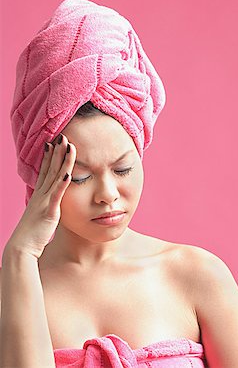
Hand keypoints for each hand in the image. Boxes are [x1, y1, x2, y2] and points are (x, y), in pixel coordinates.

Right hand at [4, 133, 75, 259]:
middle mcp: (41, 195)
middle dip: (56, 152)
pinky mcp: (49, 211)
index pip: (45, 171)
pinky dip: (62, 183)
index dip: (49, 157)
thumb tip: (51, 203)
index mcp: (39, 195)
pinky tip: (68, 172)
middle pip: (50, 169)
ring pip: (55, 177)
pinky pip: (57, 195)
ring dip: (62, 161)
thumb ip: (46, 206)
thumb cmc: (31, 235)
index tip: (53, 143)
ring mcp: (44, 201)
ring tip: (68, 146)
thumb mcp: (39, 216)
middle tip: (62, 136)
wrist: (21, 248)